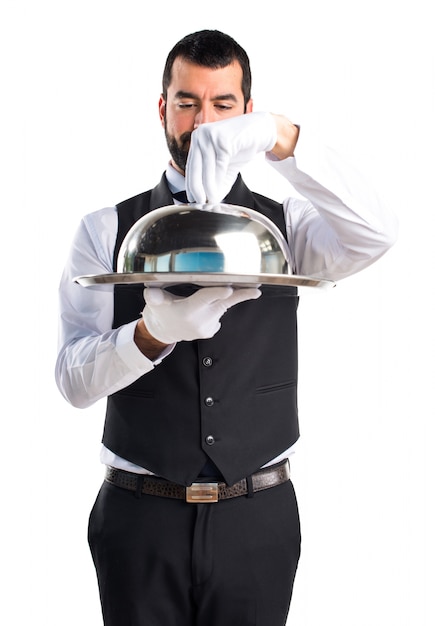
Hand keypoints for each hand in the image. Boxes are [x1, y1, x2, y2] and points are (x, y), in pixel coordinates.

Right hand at [142, 286, 260, 343]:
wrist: (164, 330)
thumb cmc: (161, 311)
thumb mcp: (155, 302)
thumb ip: (154, 297)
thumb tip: (151, 292)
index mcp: (188, 310)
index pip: (205, 298)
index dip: (217, 293)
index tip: (230, 290)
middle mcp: (200, 320)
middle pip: (223, 303)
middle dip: (241, 295)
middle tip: (257, 289)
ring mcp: (207, 327)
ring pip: (223, 307)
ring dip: (228, 297)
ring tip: (234, 289)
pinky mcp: (211, 331)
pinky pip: (220, 314)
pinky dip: (218, 307)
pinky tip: (208, 306)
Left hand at [185, 111, 276, 203]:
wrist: (260, 130)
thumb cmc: (241, 147)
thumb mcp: (226, 168)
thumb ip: (218, 183)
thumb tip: (210, 201)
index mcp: (197, 142)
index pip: (190, 168)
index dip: (191, 186)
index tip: (194, 201)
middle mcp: (199, 137)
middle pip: (194, 168)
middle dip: (197, 189)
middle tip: (201, 203)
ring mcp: (210, 136)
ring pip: (207, 168)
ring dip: (209, 187)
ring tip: (212, 200)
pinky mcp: (222, 138)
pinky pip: (219, 164)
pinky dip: (219, 179)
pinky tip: (220, 190)